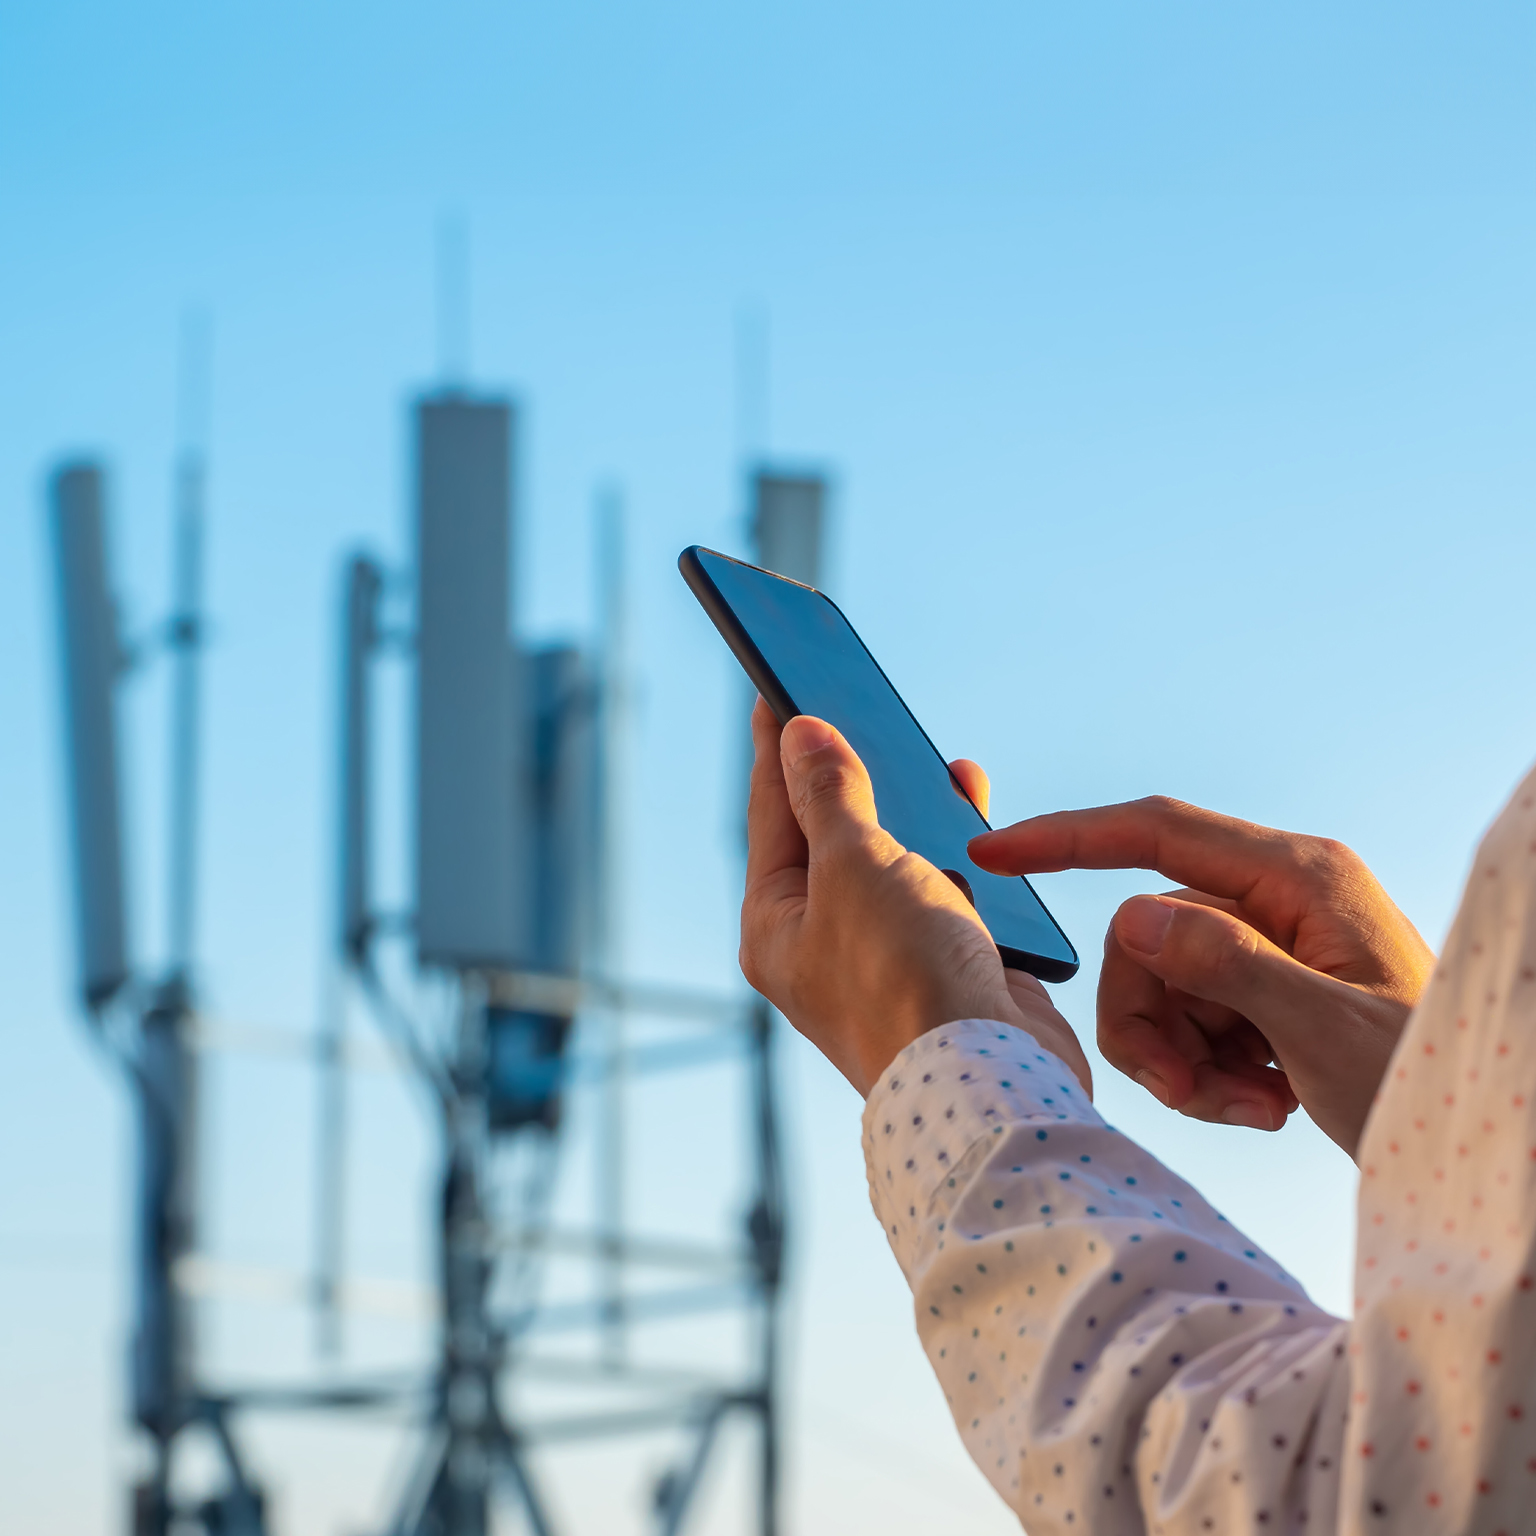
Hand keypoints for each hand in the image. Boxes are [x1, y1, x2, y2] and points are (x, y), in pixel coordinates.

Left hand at [740, 698, 1090, 1097]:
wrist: (991, 1079)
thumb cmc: (903, 977)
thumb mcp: (853, 866)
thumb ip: (829, 796)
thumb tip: (798, 734)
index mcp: (776, 923)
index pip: (770, 813)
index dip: (776, 745)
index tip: (776, 684)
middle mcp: (824, 940)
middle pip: (831, 833)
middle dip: (850, 769)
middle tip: (851, 702)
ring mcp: (887, 954)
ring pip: (896, 858)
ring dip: (914, 806)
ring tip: (926, 756)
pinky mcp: (947, 964)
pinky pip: (947, 886)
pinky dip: (960, 846)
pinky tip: (973, 812)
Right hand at [969, 796, 1433, 1158]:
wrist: (1478, 1142)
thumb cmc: (1426, 1081)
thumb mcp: (1326, 1032)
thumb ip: (1227, 966)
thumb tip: (1132, 918)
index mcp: (1299, 878)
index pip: (1157, 832)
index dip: (1067, 838)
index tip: (993, 853)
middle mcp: (1279, 897)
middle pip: (1147, 934)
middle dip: (1149, 1019)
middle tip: (1187, 1090)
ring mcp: (1271, 944)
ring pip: (1160, 983)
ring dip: (1181, 1057)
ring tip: (1244, 1106)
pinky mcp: (1266, 989)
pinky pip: (1189, 1016)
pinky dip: (1206, 1070)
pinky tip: (1265, 1104)